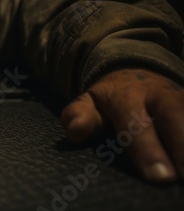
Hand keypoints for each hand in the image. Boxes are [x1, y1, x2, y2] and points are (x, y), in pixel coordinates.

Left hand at [61, 68, 183, 181]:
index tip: (158, 176)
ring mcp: (182, 98)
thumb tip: (73, 131)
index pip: (135, 122)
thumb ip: (81, 115)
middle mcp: (160, 95)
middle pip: (175, 117)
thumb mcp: (90, 102)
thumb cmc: (112, 98)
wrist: (135, 70)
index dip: (147, 149)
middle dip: (183, 145)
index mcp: (127, 96)